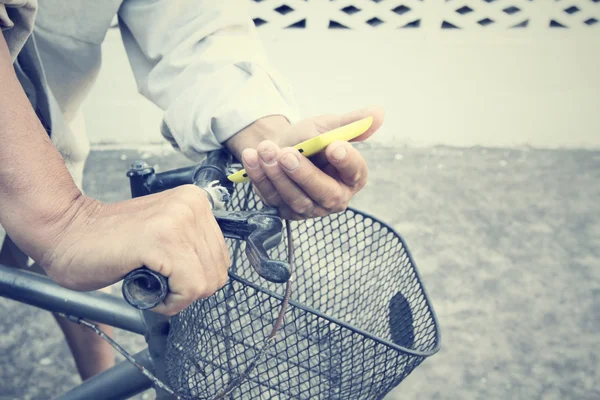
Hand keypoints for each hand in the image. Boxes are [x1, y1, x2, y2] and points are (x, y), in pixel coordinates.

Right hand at [40, 185, 229, 315]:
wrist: (66, 233)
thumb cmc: (109, 242)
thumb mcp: (166, 235)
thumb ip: (193, 245)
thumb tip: (216, 275)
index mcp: (196, 201)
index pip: (221, 258)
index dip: (196, 279)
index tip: (168, 277)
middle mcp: (193, 205)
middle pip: (217, 273)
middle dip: (187, 291)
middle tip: (156, 284)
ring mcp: (179, 221)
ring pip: (205, 283)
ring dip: (177, 298)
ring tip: (149, 282)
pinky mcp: (163, 240)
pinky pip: (189, 288)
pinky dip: (169, 302)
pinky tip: (145, 288)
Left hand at [226, 106, 383, 218]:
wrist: (279, 147)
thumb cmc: (309, 139)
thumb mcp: (329, 126)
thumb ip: (351, 122)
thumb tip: (378, 112)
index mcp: (352, 176)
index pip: (355, 171)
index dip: (347, 160)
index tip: (334, 145)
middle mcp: (334, 197)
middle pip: (324, 193)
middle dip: (304, 174)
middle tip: (286, 154)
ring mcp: (310, 208)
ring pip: (295, 198)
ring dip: (277, 174)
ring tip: (265, 149)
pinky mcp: (286, 211)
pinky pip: (272, 198)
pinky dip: (260, 177)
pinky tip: (252, 158)